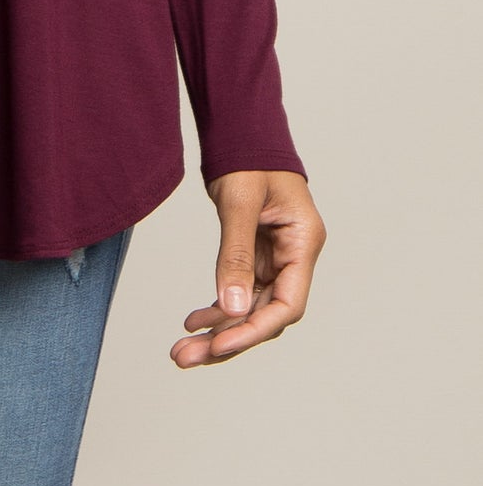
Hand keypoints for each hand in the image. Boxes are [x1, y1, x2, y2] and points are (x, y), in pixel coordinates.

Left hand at [171, 169, 324, 366]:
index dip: (253, 330)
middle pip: (266, 314)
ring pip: (250, 308)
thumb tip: (231, 307)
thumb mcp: (240, 201)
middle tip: (185, 358)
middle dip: (228, 339)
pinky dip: (218, 308)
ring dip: (219, 330)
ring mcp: (276, 258)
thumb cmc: (248, 155)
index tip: (217, 346)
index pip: (287, 304)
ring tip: (181, 350)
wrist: (241, 127)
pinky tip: (194, 321)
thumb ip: (236, 253)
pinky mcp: (257, 255)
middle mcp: (294, 256)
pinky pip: (239, 292)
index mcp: (303, 242)